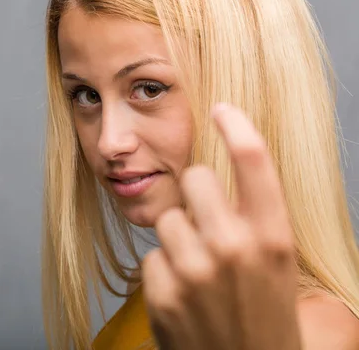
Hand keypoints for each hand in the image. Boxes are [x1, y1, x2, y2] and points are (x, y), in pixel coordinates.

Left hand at [142, 103, 301, 349]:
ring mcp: (194, 271)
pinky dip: (163, 272)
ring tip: (198, 272)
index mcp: (273, 238)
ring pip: (167, 219)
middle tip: (208, 224)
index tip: (220, 109)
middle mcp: (233, 247)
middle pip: (194, 179)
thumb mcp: (283, 273)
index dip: (236, 126)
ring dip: (179, 239)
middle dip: (197, 196)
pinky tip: (183, 297)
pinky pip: (151, 257)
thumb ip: (264, 226)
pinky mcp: (162, 294)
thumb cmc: (267, 324)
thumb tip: (236, 182)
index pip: (254, 161)